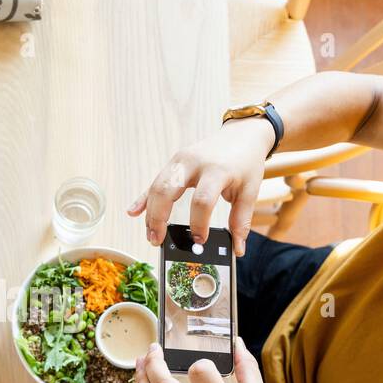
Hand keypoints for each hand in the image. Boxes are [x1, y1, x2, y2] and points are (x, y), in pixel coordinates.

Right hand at [128, 117, 274, 255]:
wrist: (243, 132)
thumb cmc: (246, 163)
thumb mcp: (250, 191)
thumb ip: (241, 220)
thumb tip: (237, 249)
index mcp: (216, 170)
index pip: (202, 200)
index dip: (198, 224)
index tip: (199, 240)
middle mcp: (194, 162)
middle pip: (167, 190)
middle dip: (159, 218)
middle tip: (157, 241)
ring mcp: (181, 159)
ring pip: (157, 186)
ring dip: (150, 213)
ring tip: (151, 235)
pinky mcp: (175, 161)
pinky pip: (156, 180)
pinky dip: (144, 197)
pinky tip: (133, 212)